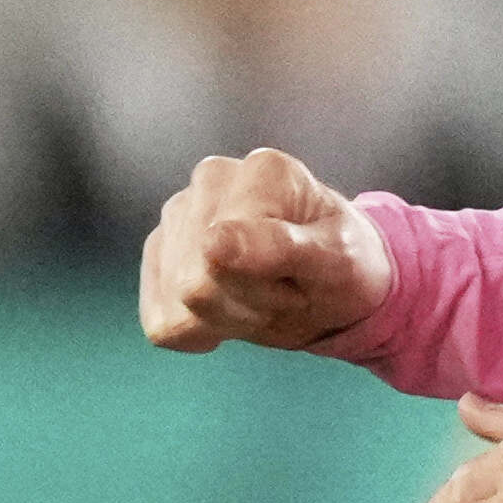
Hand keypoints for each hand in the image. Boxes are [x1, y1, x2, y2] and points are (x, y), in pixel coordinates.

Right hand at [141, 146, 397, 354]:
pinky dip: (197, 330)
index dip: (263, 290)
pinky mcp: (159, 251)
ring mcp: (178, 213)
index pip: (222, 258)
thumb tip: (213, 243)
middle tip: (282, 292)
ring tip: (259, 296)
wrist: (333, 281)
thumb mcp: (337, 262)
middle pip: (193, 284)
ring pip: (176, 306)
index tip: (298, 281)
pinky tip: (227, 307)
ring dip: (224, 318)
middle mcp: (210, 179)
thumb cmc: (344, 265)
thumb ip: (281, 248)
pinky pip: (161, 320)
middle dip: (244, 306)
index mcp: (261, 172)